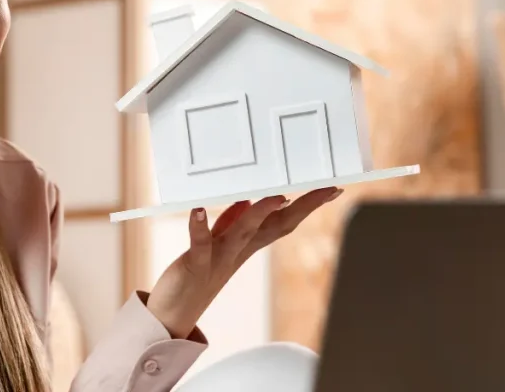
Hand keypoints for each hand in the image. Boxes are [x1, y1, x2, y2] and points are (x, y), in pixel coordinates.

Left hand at [146, 187, 342, 338]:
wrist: (173, 313)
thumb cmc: (195, 277)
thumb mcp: (217, 245)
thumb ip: (230, 222)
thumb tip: (246, 200)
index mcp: (246, 245)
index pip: (281, 222)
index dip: (305, 206)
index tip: (331, 190)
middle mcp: (238, 251)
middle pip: (275, 226)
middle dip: (301, 208)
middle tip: (326, 190)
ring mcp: (219, 258)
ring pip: (243, 233)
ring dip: (260, 214)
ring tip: (277, 197)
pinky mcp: (195, 264)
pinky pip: (200, 245)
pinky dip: (199, 227)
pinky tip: (198, 210)